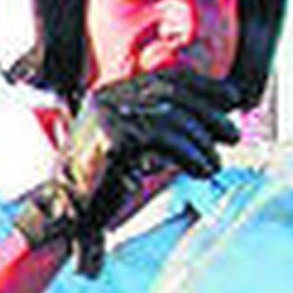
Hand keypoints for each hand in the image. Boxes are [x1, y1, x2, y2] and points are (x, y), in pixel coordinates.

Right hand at [15, 70, 239, 275]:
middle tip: (231, 134)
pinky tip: (200, 170)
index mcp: (108, 95)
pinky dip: (190, 155)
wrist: (60, 214)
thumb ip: (156, 128)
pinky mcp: (114, 138)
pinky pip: (166, 139)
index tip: (232, 98)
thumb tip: (207, 119)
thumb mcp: (127, 147)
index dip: (204, 86)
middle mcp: (106, 98)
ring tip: (213, 162)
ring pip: (173, 117)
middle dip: (209, 113)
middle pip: (173, 94)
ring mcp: (108, 115)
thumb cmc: (95, 188)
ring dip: (202, 141)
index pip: (166, 78)